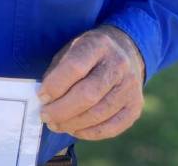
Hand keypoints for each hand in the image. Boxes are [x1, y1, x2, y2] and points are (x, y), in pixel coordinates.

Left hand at [38, 25, 145, 140]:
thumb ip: (57, 72)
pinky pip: (113, 127)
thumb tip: (45, 100)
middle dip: (61, 110)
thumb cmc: (88, 54)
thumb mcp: (70, 50)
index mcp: (98, 45)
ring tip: (56, 125)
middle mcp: (119, 65)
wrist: (125, 52)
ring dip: (72, 124)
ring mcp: (131, 87)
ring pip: (99, 113)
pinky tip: (75, 130)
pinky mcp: (136, 106)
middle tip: (45, 116)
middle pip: (88, 94)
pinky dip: (90, 133)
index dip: (55, 85)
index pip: (75, 67)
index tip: (41, 96)